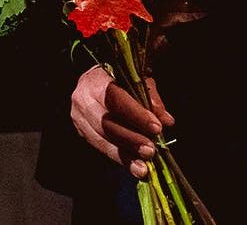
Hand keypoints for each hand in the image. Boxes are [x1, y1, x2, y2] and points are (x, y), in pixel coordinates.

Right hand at [70, 64, 173, 179]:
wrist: (95, 81)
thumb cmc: (120, 77)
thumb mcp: (138, 78)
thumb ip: (151, 98)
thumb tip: (166, 121)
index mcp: (96, 79)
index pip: (115, 99)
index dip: (135, 114)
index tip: (156, 128)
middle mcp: (82, 99)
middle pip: (105, 123)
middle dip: (130, 139)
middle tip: (151, 150)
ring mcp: (79, 118)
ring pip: (102, 140)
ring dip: (125, 155)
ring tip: (144, 167)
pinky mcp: (83, 133)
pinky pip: (102, 148)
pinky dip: (120, 159)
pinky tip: (135, 168)